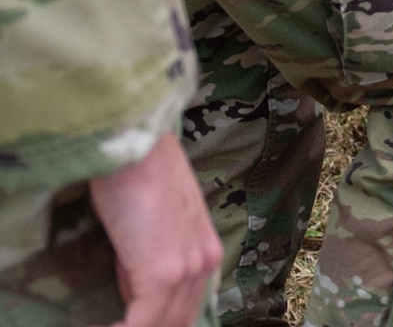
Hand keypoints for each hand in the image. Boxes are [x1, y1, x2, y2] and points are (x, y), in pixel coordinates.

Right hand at [90, 132, 221, 326]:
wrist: (137, 147)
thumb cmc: (136, 177)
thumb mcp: (149, 231)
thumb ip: (147, 265)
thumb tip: (134, 298)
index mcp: (205, 252)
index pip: (184, 311)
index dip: (156, 325)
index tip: (123, 323)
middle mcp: (205, 263)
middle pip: (177, 322)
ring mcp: (188, 269)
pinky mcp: (164, 273)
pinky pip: (140, 326)